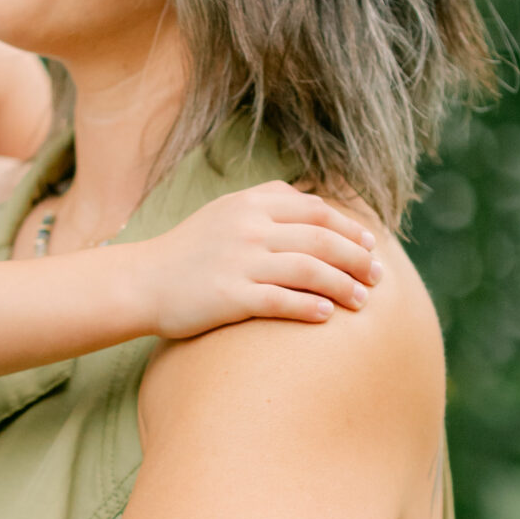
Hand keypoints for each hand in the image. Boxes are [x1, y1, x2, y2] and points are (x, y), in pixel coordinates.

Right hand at [149, 180, 381, 337]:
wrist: (142, 282)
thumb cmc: (188, 251)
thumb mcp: (225, 213)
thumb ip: (266, 203)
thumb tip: (313, 203)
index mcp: (250, 204)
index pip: (316, 211)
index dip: (350, 228)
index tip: (370, 245)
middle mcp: (248, 228)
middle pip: (321, 240)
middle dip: (357, 258)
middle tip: (378, 277)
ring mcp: (239, 262)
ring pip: (309, 270)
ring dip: (344, 285)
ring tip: (363, 301)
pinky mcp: (230, 296)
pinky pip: (282, 301)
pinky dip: (310, 307)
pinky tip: (328, 315)